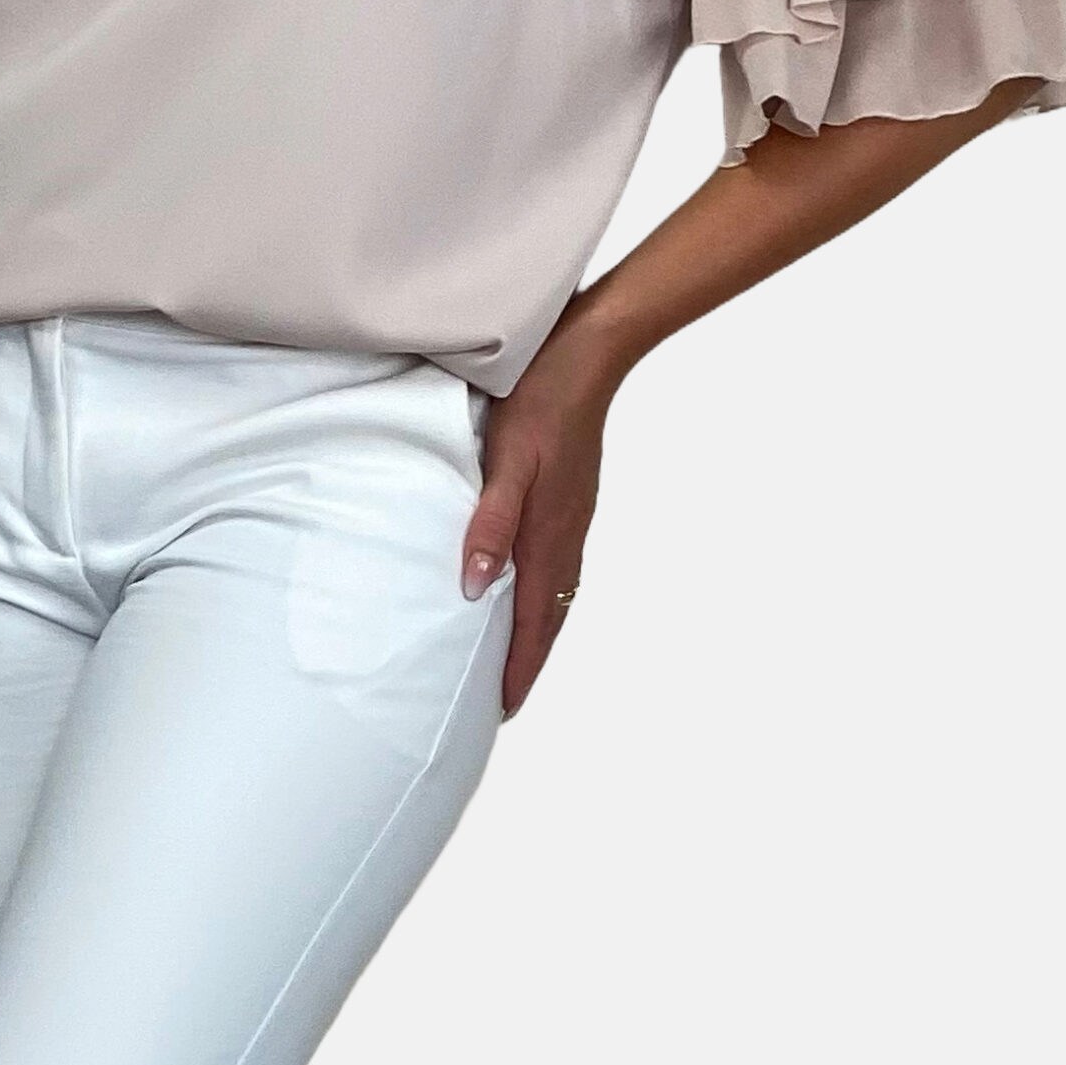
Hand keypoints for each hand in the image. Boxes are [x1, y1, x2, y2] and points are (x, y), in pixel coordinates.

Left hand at [459, 308, 632, 719]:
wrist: (590, 355)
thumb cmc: (541, 400)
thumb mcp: (508, 459)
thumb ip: (491, 522)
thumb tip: (476, 586)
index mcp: (551, 532)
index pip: (533, 619)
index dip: (519, 666)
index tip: (503, 709)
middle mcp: (568, 533)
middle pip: (550, 615)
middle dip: (530, 661)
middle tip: (506, 700)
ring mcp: (575, 515)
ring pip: (557, 590)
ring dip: (538, 629)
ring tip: (517, 657)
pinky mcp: (575, 497)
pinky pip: (561, 564)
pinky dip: (546, 594)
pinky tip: (532, 586)